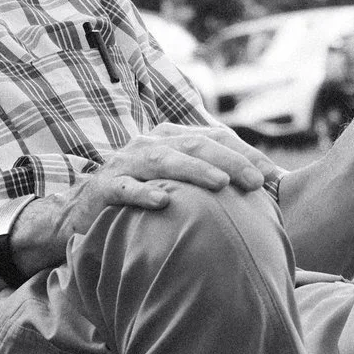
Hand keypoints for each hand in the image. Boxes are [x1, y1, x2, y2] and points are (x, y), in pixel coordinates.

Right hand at [14, 122, 283, 272]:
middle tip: (257, 181)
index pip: (215, 138)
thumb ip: (209, 182)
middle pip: (196, 144)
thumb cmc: (139, 200)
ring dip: (195, 170)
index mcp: (170, 139)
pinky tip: (165, 202)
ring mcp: (126, 164)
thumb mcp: (174, 184)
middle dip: (230, 160)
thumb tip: (266, 192)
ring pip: (165, 161)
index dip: (246, 153)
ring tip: (222, 184)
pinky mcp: (104, 188)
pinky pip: (126, 189)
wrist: (78, 215)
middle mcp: (149, 144)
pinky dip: (145, 194)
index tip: (274, 176)